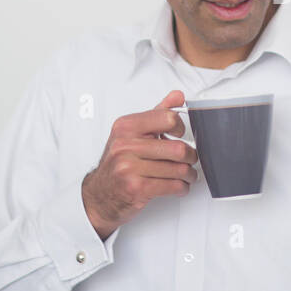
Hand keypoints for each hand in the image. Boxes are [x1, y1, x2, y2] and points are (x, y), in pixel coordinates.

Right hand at [82, 90, 198, 240]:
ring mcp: (129, 167)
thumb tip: (177, 96)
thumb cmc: (118, 163)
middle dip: (190, 156)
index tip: (180, 134)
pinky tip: (180, 186)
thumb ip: (156, 114)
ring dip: (188, 174)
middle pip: (177, 148)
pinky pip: (172, 186)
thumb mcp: (132, 133)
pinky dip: (182, 187)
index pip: (167, 118)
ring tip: (187, 174)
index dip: (180, 127)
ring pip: (178, 169)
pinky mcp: (136, 188)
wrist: (99, 194)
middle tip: (190, 158)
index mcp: (126, 127)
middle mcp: (125, 145)